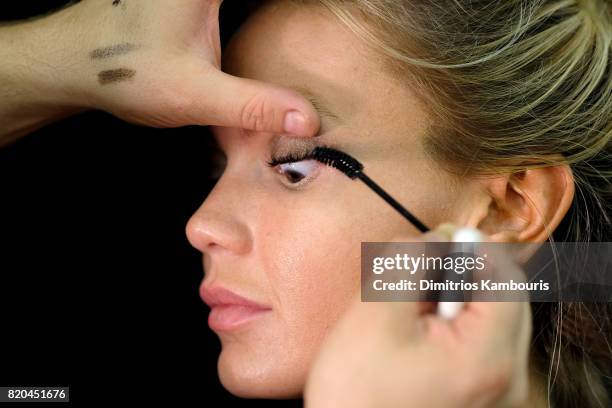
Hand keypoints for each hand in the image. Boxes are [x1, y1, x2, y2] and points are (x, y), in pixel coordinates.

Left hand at [0, 0, 319, 140]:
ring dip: (277, 6)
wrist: (73, 62)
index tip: (351, 7)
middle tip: (342, 12)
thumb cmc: (127, 73)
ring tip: (315, 16)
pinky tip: (267, 16)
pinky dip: (261, 5)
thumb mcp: (197, 95)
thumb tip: (309, 119)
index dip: (319, 0)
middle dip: (301, 5)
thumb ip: (255, 106)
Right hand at [304, 225, 531, 407]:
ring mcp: (500, 393)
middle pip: (503, 297)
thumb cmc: (354, 392)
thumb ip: (414, 261)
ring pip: (491, 318)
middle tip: (416, 282)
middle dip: (460, 277)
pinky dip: (454, 326)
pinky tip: (419, 338)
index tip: (433, 245)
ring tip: (412, 316)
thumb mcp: (376, 312)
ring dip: (454, 301)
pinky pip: (482, 342)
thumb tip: (444, 235)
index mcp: (489, 358)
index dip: (469, 249)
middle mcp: (509, 380)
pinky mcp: (485, 398)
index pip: (505, 276)